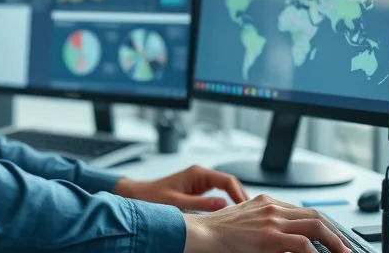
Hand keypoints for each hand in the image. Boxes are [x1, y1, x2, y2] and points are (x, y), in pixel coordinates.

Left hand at [114, 165, 247, 211]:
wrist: (139, 195)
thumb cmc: (153, 197)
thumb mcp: (177, 202)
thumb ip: (201, 203)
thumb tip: (224, 204)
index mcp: (197, 173)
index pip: (227, 180)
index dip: (239, 193)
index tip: (246, 207)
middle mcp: (201, 175)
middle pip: (229, 183)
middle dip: (240, 196)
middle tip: (249, 213)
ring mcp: (200, 182)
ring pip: (225, 189)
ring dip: (234, 199)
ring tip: (243, 215)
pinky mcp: (197, 190)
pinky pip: (217, 194)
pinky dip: (225, 202)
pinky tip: (229, 214)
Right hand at [184, 194, 351, 252]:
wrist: (199, 234)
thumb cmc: (216, 233)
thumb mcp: (243, 223)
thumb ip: (263, 225)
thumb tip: (281, 239)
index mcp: (265, 202)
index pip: (303, 211)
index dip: (322, 225)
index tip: (331, 237)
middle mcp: (272, 206)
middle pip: (315, 216)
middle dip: (335, 233)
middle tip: (345, 249)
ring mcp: (272, 219)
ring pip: (316, 226)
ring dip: (334, 243)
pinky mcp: (269, 235)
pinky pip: (303, 243)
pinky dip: (316, 252)